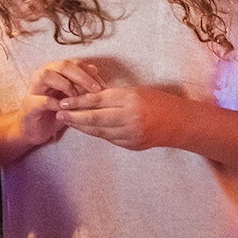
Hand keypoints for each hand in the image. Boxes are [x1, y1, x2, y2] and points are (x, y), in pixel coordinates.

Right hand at [14, 60, 103, 148]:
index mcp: (55, 71)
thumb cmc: (55, 112)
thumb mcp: (73, 97)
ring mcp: (34, 88)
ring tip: (78, 98)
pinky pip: (41, 100)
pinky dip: (55, 103)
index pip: (75, 63)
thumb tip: (95, 70)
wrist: (35, 129)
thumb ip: (82, 84)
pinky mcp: (29, 104)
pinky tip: (65, 110)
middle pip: (63, 65)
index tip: (103, 86)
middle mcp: (43, 75)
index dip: (90, 73)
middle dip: (82, 76)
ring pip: (47, 75)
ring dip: (66, 85)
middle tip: (95, 90)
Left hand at [56, 85, 190, 150]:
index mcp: (129, 99)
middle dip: (74, 117)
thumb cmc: (156, 101)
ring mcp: (131, 134)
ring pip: (99, 131)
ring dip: (82, 127)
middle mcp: (130, 117)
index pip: (97, 100)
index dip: (78, 102)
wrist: (180, 122)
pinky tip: (86, 129)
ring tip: (68, 121)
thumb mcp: (133, 91)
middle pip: (95, 118)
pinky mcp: (132, 145)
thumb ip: (111, 96)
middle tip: (58, 114)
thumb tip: (86, 97)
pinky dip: (96, 133)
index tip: (63, 101)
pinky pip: (109, 138)